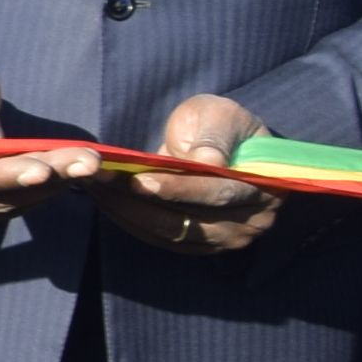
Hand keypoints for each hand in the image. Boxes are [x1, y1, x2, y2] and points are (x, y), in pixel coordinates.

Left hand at [102, 92, 276, 253]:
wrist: (218, 144)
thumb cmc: (221, 126)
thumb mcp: (221, 115)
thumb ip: (215, 135)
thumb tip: (209, 163)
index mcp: (265, 186)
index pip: (219, 193)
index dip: (179, 188)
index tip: (141, 180)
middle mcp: (252, 221)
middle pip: (190, 221)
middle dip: (141, 203)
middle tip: (102, 184)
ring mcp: (226, 239)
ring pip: (170, 233)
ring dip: (128, 213)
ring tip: (96, 189)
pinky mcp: (200, 246)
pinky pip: (161, 239)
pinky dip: (130, 221)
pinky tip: (105, 201)